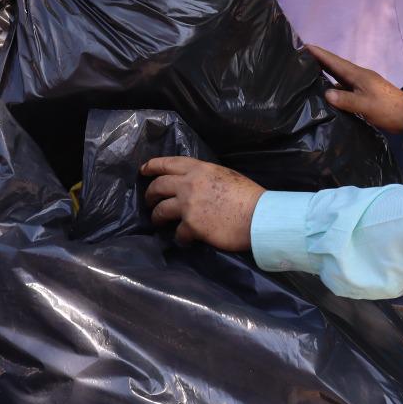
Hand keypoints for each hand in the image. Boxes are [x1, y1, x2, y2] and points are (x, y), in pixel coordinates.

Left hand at [141, 156, 263, 249]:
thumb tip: (196, 184)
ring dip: (157, 217)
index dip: (153, 166)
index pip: (169, 163)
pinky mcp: (191, 225)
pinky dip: (179, 238)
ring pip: (160, 210)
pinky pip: (177, 233)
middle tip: (149, 200)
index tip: (143, 170)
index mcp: (200, 169)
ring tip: (158, 221)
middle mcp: (189, 184)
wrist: (258, 216)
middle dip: (150, 193)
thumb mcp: (226, 175)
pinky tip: (184, 240)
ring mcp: (188, 205)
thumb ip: (206, 177)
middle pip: (158, 186)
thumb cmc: (249, 196)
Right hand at [308, 44, 402, 133]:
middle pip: (335, 67)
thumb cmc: (387, 108)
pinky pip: (343, 89)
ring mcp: (361, 86)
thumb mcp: (365, 105)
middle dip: (319, 61)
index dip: (319, 53)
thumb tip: (325, 94)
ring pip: (338, 79)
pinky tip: (324, 95)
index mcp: (358, 75)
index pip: (334, 61)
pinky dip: (333, 90)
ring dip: (324, 76)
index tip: (303, 45)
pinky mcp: (363, 95)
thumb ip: (345, 100)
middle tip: (300, 58)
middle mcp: (358, 77)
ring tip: (307, 76)